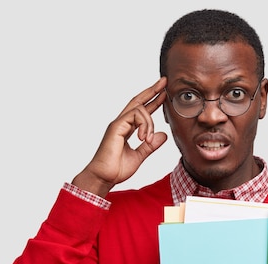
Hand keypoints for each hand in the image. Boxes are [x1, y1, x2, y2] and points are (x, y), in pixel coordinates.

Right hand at [72, 78, 167, 195]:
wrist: (103, 177)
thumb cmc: (115, 169)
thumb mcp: (138, 157)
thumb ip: (150, 146)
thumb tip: (163, 136)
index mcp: (126, 129)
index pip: (141, 110)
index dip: (153, 101)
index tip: (163, 93)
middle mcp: (121, 123)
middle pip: (138, 101)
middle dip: (152, 90)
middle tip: (164, 81)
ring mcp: (118, 124)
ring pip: (140, 109)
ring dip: (150, 123)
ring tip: (147, 140)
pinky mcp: (116, 127)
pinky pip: (135, 116)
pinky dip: (144, 125)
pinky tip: (144, 138)